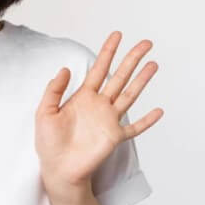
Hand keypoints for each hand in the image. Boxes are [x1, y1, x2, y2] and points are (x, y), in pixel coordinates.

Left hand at [34, 31, 162, 203]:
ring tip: (154, 64)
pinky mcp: (114, 137)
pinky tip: (159, 110)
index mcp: (83, 96)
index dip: (108, 51)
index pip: (98, 68)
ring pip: (129, 95)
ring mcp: (108, 120)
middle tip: (146, 43)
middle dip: (132, 59)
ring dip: (142, 80)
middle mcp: (99, 105)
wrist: (57, 169)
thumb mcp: (44, 112)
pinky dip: (147, 120)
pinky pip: (134, 128)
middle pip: (119, 76)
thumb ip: (54, 90)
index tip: (117, 35)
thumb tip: (65, 69)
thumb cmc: (48, 143)